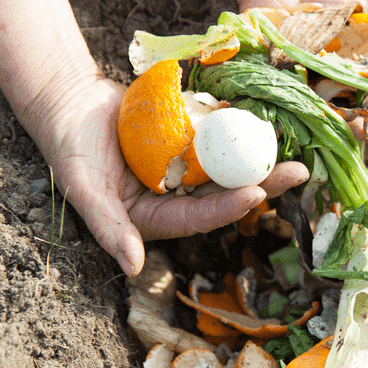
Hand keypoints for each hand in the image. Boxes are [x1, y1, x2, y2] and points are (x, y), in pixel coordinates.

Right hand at [35, 73, 307, 276]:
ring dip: (262, 163)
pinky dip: (244, 136)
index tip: (257, 194)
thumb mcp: (83, 188)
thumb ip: (108, 228)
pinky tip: (272, 128)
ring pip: (231, 170)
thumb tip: (132, 267)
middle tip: (296, 174)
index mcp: (157, 218)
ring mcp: (188, 170)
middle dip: (263, 186)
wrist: (71, 101)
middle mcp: (178, 197)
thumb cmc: (70, 147)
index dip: (228, 209)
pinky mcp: (193, 144)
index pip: (199, 217)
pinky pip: (223, 143)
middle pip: (225, 195)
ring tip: (296, 156)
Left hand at [207, 0, 367, 126]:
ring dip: (323, 121)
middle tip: (359, 125)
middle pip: (347, 118)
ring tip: (328, 118)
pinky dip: (283, 103)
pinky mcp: (272, 77)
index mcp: (361, 79)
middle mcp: (332, 88)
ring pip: (316, 114)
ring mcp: (303, 84)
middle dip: (355, 126)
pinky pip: (279, 96)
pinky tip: (290, 106)